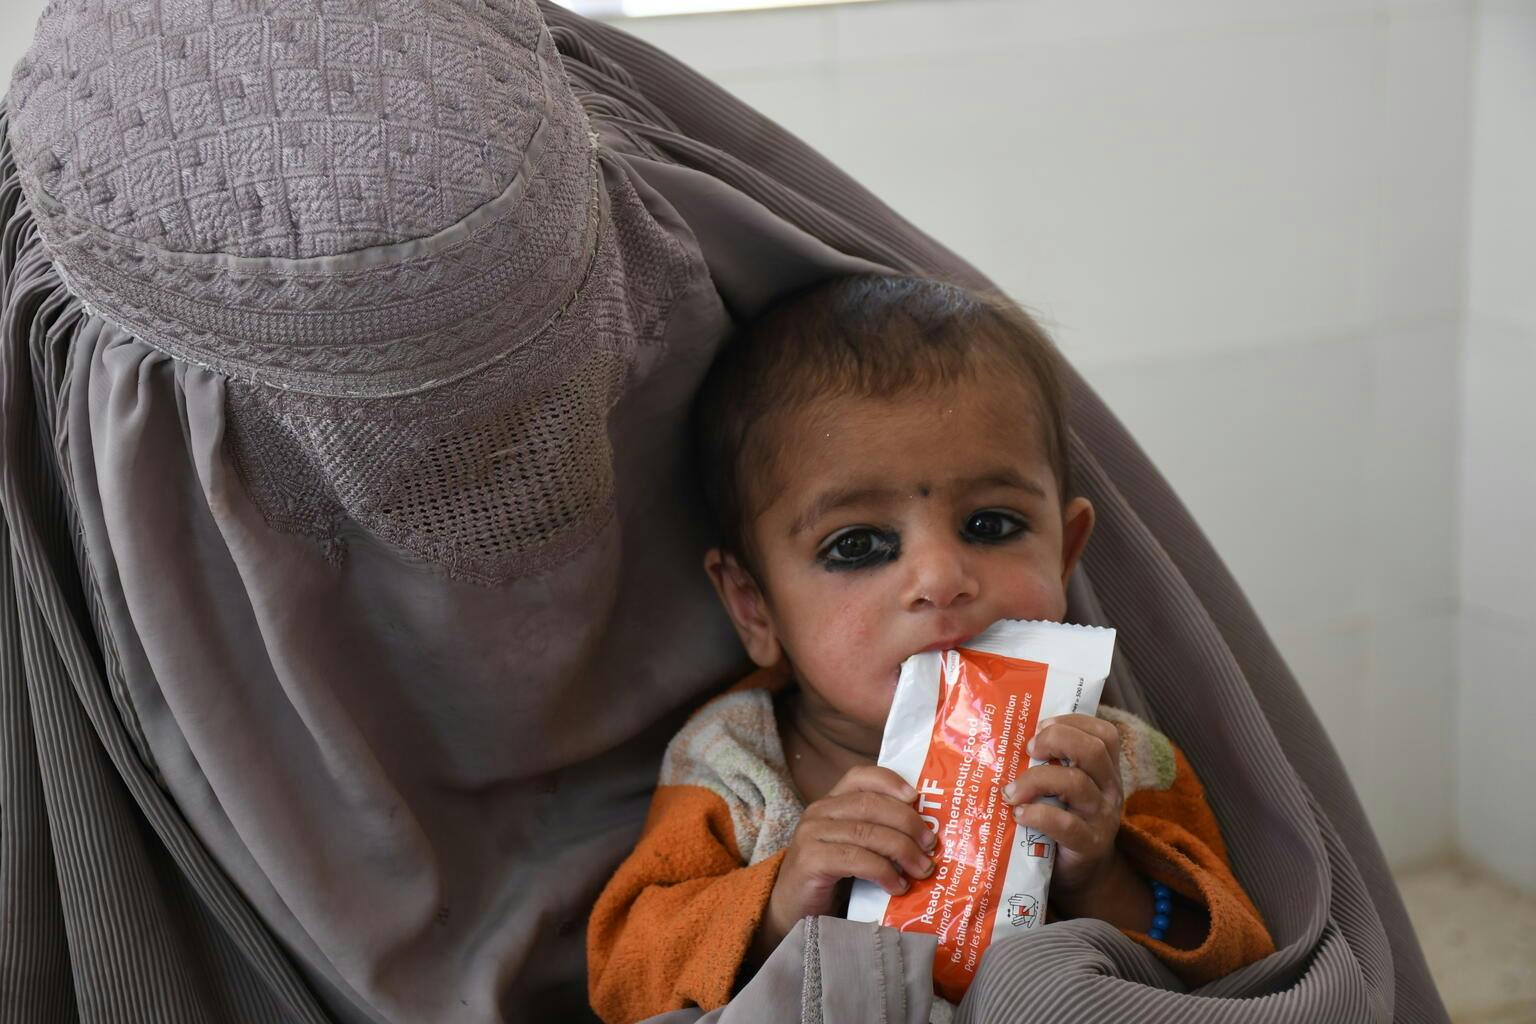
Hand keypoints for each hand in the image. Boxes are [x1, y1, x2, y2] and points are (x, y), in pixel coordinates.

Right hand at [754, 766, 936, 958]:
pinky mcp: (811, 860)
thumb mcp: (855, 848)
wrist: (792, 913)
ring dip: (903, 851)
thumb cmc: (830, 880)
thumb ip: (878, 833)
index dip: (890, 781)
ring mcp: (812, 834)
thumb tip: (926, 834)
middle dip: (908, 823)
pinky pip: (857, 859)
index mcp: (831, 803)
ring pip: (868, 832)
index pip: (860, 776)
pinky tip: (897, 886)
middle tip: (930, 846)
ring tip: (922, 870)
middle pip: (871, 805)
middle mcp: (818, 812)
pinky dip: (884, 872)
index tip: (916, 797)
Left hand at [1003, 714, 1124, 908]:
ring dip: (1035, 779)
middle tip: (1029, 749)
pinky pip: (1065, 824)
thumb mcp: (1064, 789)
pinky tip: (1018, 815)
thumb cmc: (1064, 820)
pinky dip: (1036, 814)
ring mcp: (1102, 817)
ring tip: (1010, 791)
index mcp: (1106, 770)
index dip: (1073, 722)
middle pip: (1093, 750)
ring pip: (1076, 783)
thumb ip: (1051, 764)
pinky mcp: (1089, 844)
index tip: (1041, 724)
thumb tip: (1005, 736)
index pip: (1104, 733)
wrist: (1083, 875)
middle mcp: (1110, 789)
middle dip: (1056, 740)